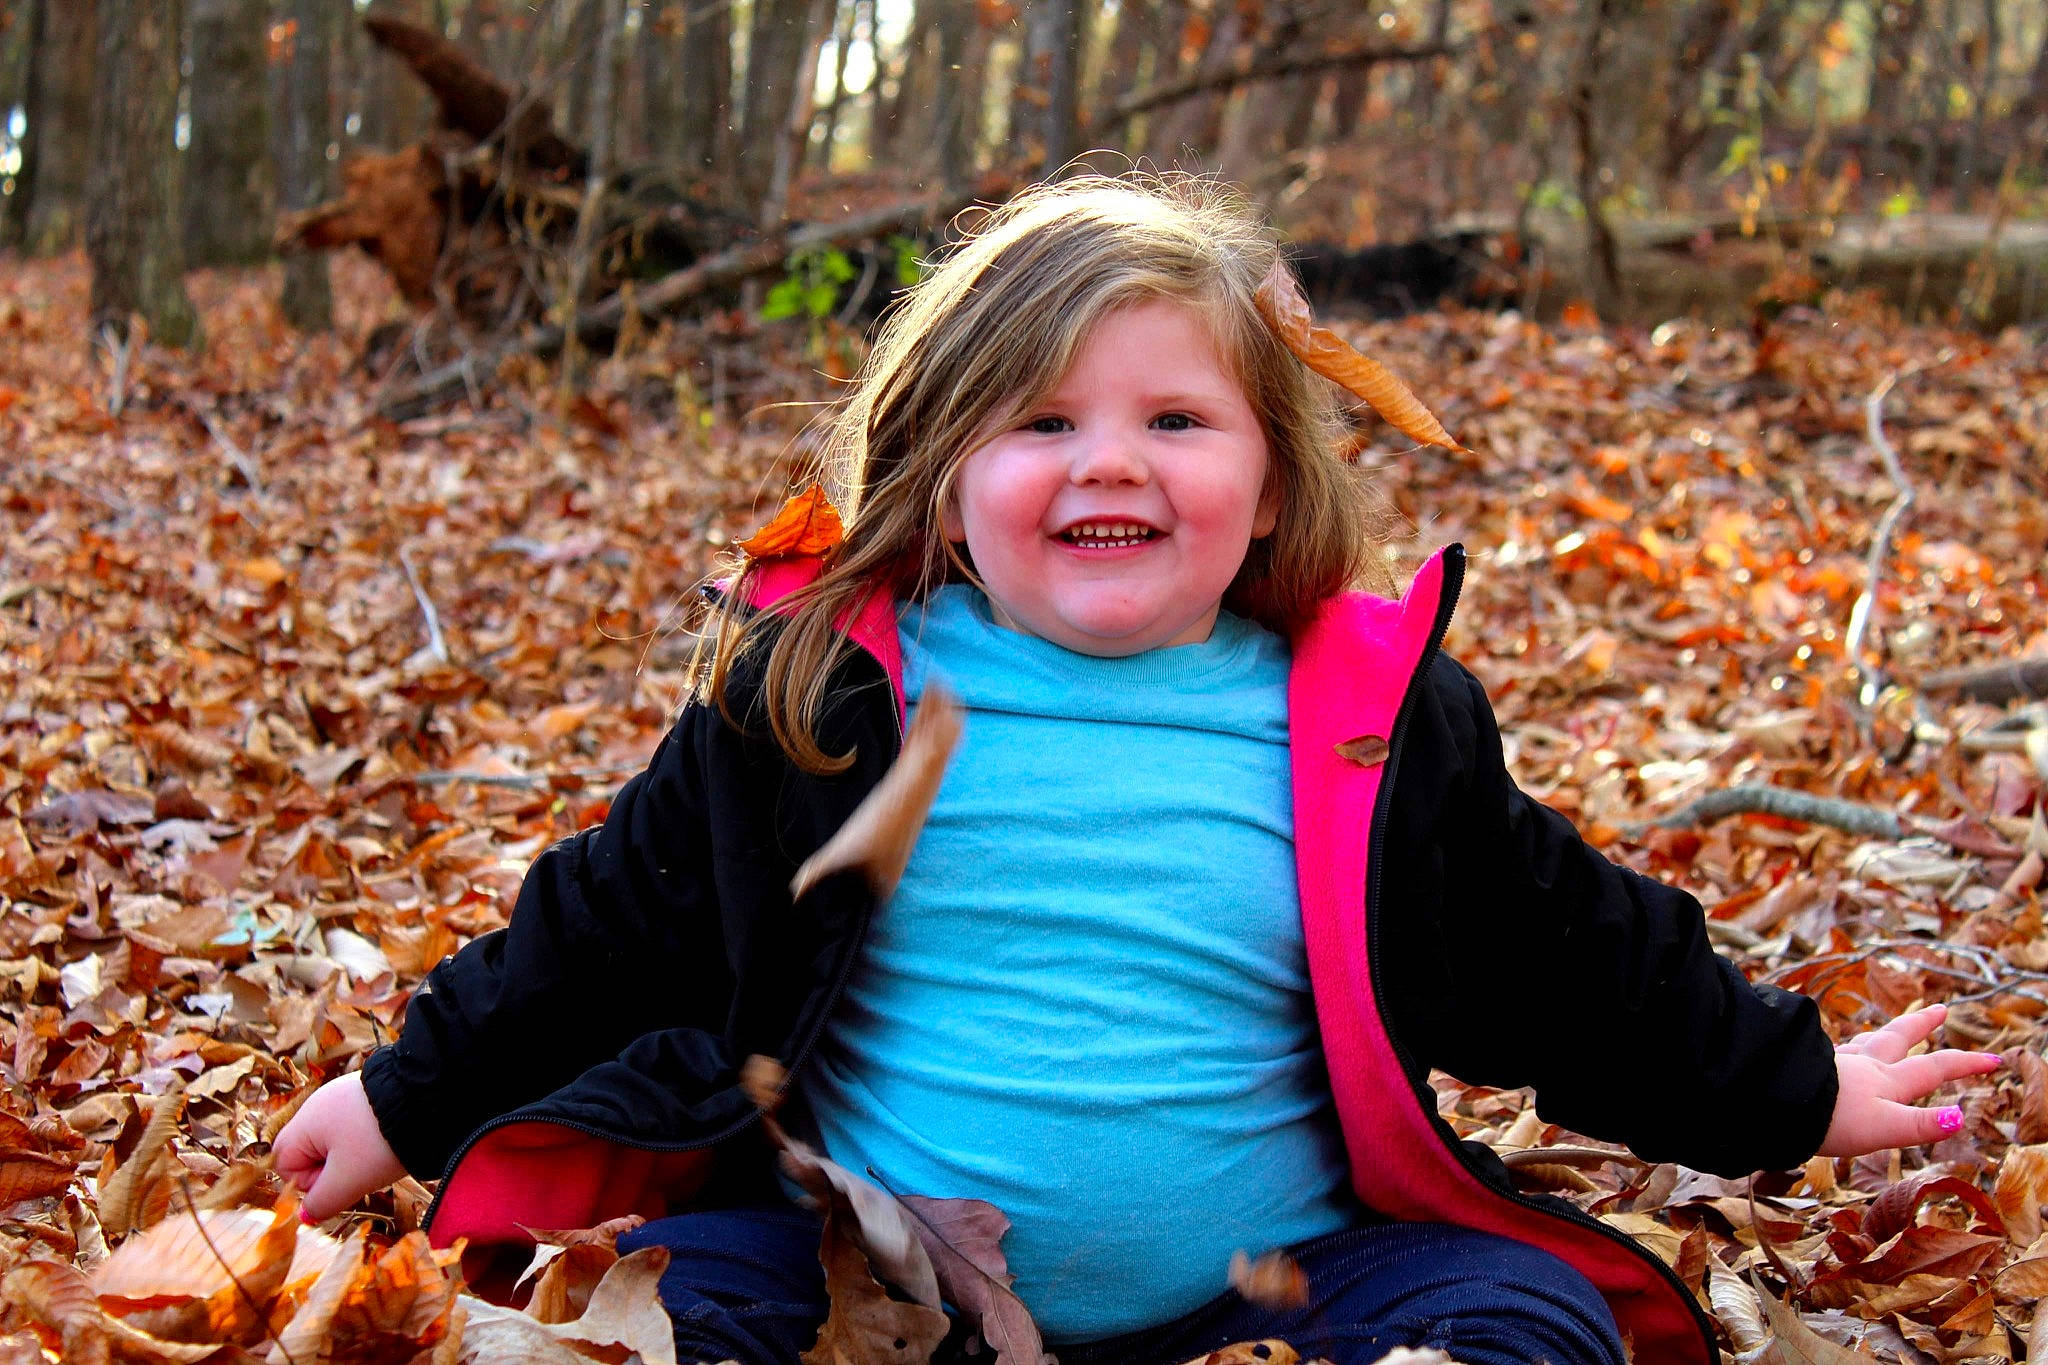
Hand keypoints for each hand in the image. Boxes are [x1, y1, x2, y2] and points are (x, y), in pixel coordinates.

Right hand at [273, 1071, 406, 1221]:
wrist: (430, 1100)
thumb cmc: (381, 1142)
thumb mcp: (348, 1181)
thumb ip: (321, 1203)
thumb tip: (304, 1216)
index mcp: (306, 1120)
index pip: (283, 1163)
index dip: (306, 1182)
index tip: (336, 1181)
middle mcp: (320, 1104)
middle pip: (308, 1152)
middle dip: (330, 1171)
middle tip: (359, 1172)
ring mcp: (344, 1096)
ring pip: (334, 1143)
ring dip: (351, 1159)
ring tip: (376, 1157)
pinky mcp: (368, 1096)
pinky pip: (355, 1128)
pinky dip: (367, 1142)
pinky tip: (385, 1143)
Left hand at [1818, 1004, 2001, 1157]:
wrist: (1769, 1098)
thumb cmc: (1828, 1118)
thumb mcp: (1883, 1128)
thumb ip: (1921, 1124)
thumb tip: (1959, 1118)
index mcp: (1885, 1081)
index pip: (1933, 1069)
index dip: (1964, 1064)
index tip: (1993, 1058)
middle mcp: (1862, 1065)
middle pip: (1897, 1038)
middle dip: (1921, 1025)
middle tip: (1940, 1008)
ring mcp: (1833, 1062)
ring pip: (1864, 1043)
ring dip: (1882, 1035)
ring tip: (1887, 1031)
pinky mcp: (1807, 1066)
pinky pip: (1834, 1054)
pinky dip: (1845, 1051)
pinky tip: (1836, 1055)